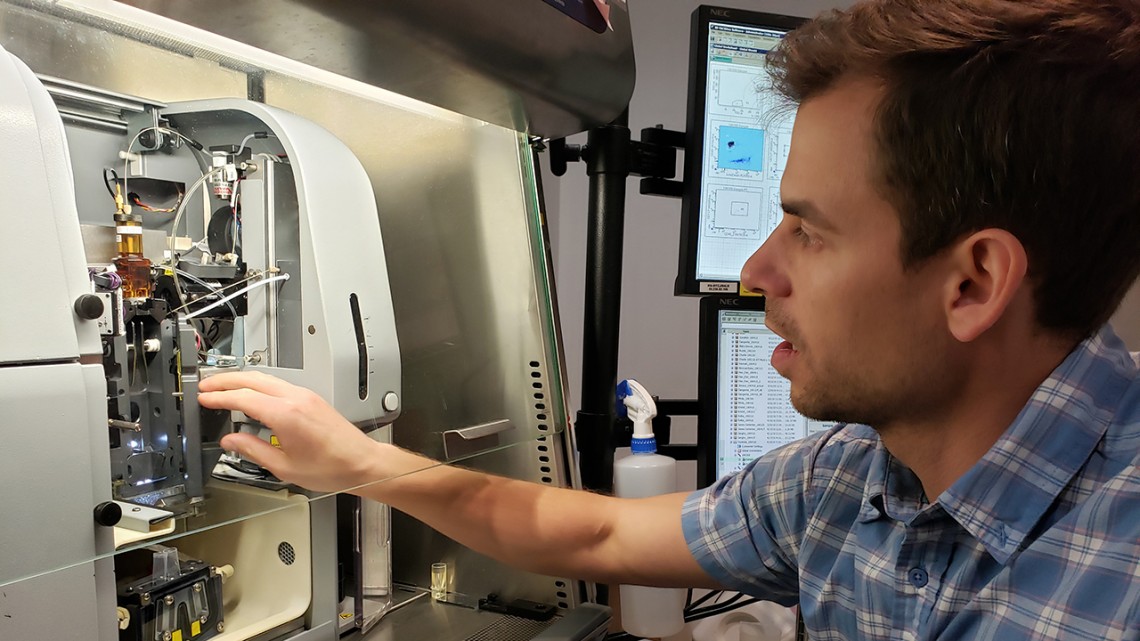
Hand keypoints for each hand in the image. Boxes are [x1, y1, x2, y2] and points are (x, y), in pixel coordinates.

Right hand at [198, 371, 384, 492]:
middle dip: (225, 381)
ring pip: (266, 378)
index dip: (219, 397)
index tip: (203, 399)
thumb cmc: (332, 467)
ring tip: (223, 388)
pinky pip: (279, 385)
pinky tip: (251, 394)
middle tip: (206, 387)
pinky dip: (258, 385)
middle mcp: (296, 398)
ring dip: (242, 380)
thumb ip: (253, 450)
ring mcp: (305, 395)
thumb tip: (231, 441)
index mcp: (286, 414)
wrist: (362, 462)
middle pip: (253, 379)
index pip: (243, 397)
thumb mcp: (284, 467)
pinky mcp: (311, 398)